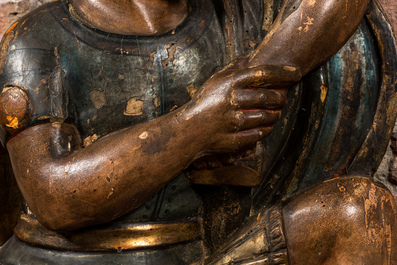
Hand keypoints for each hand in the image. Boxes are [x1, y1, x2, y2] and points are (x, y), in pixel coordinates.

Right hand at [179, 64, 300, 153]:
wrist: (188, 131)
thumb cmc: (203, 103)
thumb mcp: (215, 80)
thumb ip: (234, 68)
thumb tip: (251, 55)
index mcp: (229, 83)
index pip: (263, 73)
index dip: (283, 72)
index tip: (296, 72)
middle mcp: (232, 100)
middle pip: (269, 96)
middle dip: (281, 97)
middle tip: (283, 98)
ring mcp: (233, 121)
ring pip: (267, 117)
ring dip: (276, 115)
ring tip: (276, 112)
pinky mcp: (234, 139)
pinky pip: (259, 134)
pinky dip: (267, 129)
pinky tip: (267, 126)